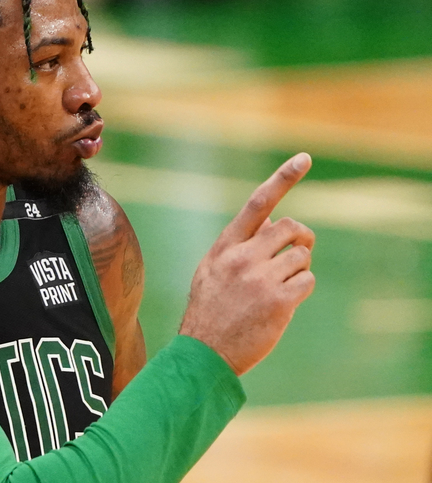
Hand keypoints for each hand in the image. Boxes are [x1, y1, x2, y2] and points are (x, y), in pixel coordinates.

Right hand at [179, 153, 315, 375]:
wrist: (203, 353)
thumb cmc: (209, 312)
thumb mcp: (211, 272)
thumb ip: (237, 248)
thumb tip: (270, 228)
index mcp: (225, 246)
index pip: (257, 204)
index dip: (283, 178)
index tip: (304, 158)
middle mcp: (242, 257)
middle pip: (290, 228)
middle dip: (301, 239)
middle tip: (298, 254)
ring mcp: (259, 278)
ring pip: (301, 256)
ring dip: (299, 270)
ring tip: (280, 289)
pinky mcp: (277, 301)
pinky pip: (307, 281)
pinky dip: (301, 290)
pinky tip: (283, 304)